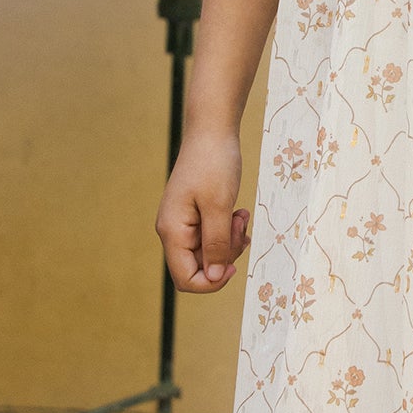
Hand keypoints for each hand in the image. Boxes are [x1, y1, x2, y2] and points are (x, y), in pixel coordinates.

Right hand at [157, 129, 250, 293]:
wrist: (212, 131)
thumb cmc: (214, 164)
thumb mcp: (219, 207)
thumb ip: (216, 245)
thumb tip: (213, 278)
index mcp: (172, 231)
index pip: (186, 279)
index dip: (212, 282)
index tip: (234, 264)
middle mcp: (173, 231)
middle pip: (200, 267)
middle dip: (225, 255)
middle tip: (239, 226)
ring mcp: (184, 223)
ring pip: (209, 253)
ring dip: (230, 241)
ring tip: (240, 216)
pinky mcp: (195, 215)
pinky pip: (213, 237)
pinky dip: (228, 230)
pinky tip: (238, 213)